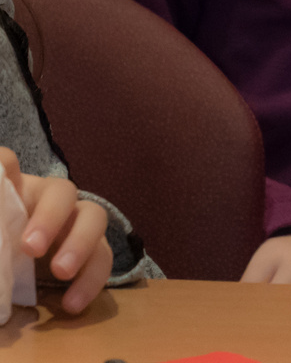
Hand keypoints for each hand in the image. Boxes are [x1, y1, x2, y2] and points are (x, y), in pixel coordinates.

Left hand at [1, 146, 114, 313]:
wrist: (19, 271)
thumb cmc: (5, 241)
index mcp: (18, 191)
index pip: (8, 165)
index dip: (4, 166)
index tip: (2, 175)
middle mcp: (51, 201)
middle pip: (63, 191)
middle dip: (50, 217)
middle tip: (31, 248)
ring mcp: (77, 224)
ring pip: (95, 219)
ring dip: (80, 244)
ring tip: (62, 272)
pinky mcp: (93, 252)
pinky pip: (103, 260)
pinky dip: (91, 281)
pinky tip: (72, 303)